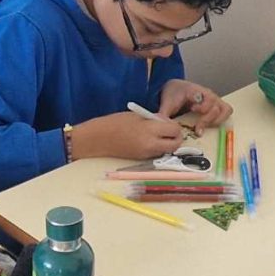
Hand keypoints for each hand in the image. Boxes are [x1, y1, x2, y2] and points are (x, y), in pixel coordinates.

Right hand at [70, 111, 186, 161]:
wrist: (98, 139)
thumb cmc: (115, 123)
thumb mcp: (137, 116)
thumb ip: (154, 119)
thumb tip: (167, 122)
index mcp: (150, 130)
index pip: (174, 130)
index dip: (174, 125)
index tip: (168, 122)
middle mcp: (151, 145)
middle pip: (175, 145)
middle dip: (176, 138)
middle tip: (169, 131)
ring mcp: (147, 154)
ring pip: (167, 150)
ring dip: (167, 143)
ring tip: (157, 135)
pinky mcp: (142, 159)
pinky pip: (157, 153)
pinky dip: (158, 147)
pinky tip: (148, 140)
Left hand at [157, 79, 231, 126]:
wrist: (176, 88)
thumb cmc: (174, 93)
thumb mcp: (167, 102)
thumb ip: (163, 114)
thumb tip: (161, 125)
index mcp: (195, 90)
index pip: (206, 97)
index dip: (202, 106)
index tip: (193, 111)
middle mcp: (208, 94)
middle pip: (215, 106)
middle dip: (207, 119)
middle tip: (197, 128)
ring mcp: (214, 99)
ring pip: (224, 109)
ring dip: (215, 120)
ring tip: (203, 126)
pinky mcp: (217, 104)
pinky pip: (226, 111)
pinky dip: (221, 119)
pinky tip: (210, 124)